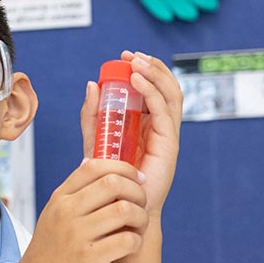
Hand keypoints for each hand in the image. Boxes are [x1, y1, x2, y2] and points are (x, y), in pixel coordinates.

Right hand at [14, 159, 149, 262]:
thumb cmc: (49, 251)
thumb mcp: (53, 215)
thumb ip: (74, 192)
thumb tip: (93, 163)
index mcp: (60, 198)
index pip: (95, 165)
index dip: (123, 167)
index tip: (136, 180)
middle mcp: (66, 212)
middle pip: (114, 183)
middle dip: (137, 192)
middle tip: (141, 205)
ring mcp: (76, 234)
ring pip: (125, 210)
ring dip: (141, 218)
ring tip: (138, 227)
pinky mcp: (88, 258)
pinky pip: (127, 240)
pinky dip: (136, 241)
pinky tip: (130, 245)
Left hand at [81, 52, 182, 216]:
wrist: (119, 206)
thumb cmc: (109, 177)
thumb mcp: (95, 139)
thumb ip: (92, 115)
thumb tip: (92, 84)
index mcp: (147, 124)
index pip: (154, 89)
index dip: (144, 69)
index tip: (125, 57)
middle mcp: (161, 127)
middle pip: (166, 87)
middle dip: (151, 67)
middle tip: (131, 56)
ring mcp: (167, 135)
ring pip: (171, 95)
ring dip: (155, 74)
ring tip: (136, 63)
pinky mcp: (168, 144)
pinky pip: (164, 112)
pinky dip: (152, 93)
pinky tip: (136, 82)